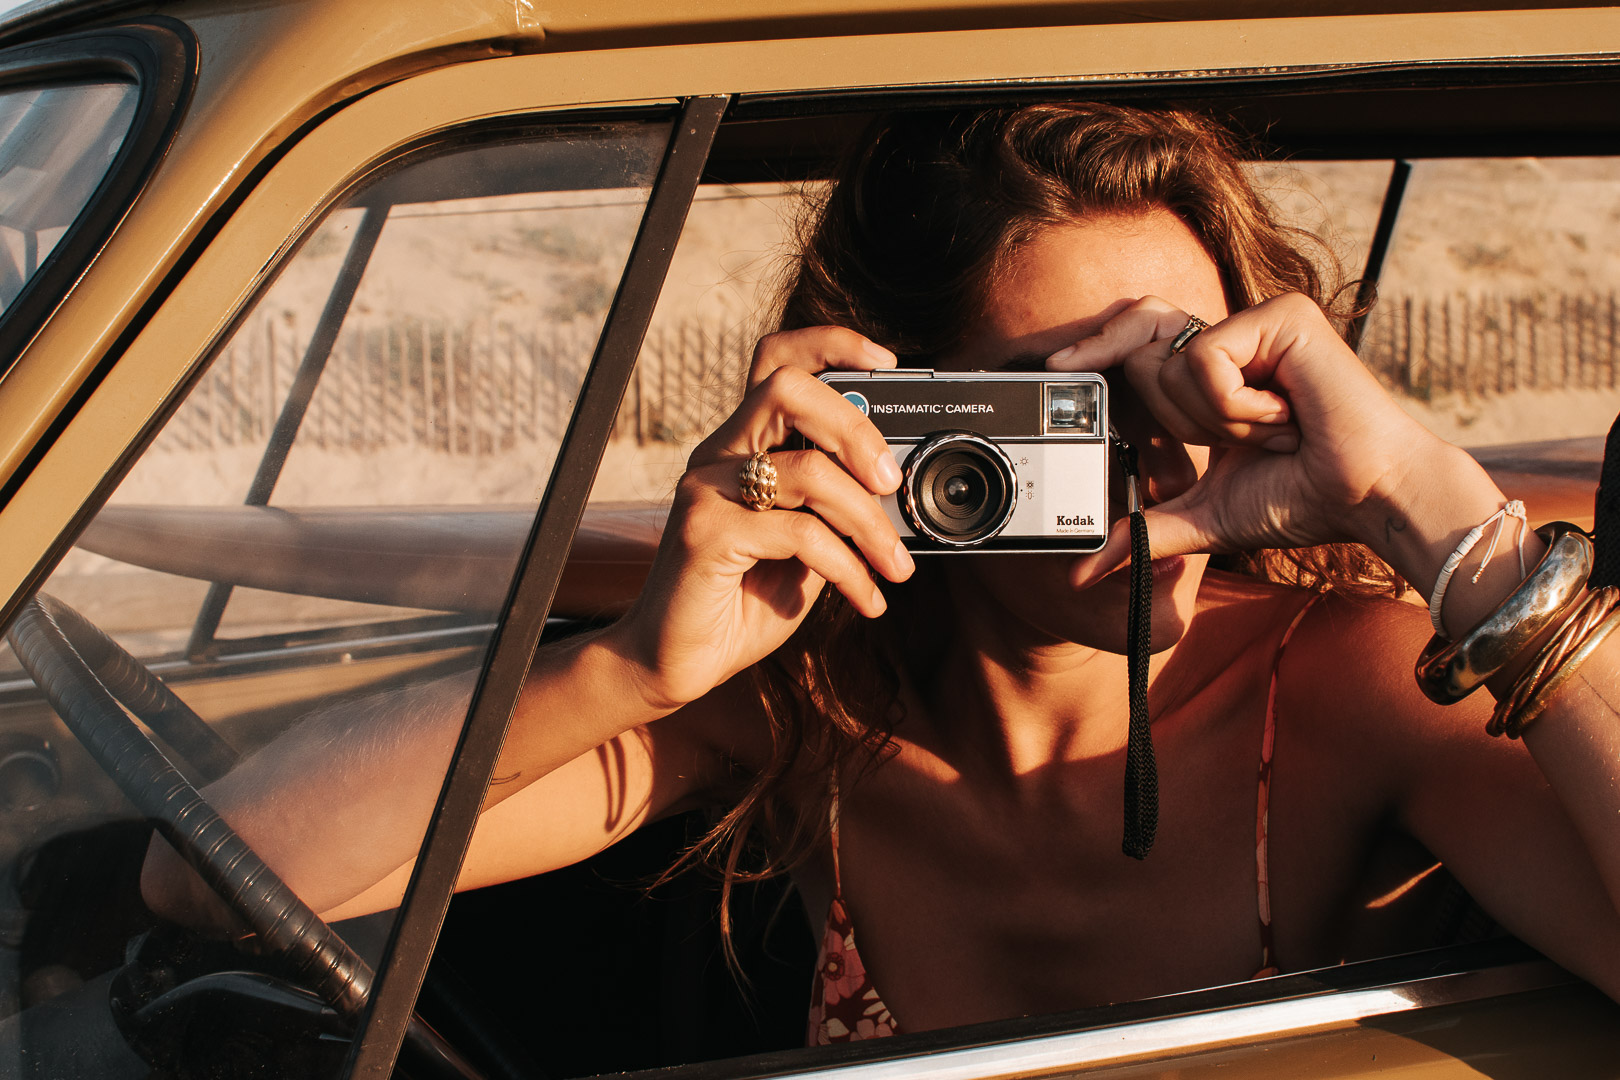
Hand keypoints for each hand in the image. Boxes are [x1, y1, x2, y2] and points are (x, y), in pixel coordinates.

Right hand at [606, 327, 915, 711]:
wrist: (677, 662)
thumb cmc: (741, 601)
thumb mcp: (804, 546)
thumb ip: (834, 508)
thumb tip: (896, 486)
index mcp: (742, 444)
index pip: (776, 360)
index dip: (832, 345)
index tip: (887, 363)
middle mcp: (718, 454)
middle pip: (787, 388)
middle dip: (855, 427)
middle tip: (890, 481)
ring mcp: (705, 491)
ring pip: (806, 470)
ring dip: (869, 522)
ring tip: (895, 566)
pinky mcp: (703, 535)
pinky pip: (798, 534)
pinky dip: (849, 569)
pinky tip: (866, 599)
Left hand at [1050, 293, 1479, 585]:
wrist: (1367, 499)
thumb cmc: (1302, 501)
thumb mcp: (1203, 517)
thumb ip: (1143, 533)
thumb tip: (1083, 572)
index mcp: (1211, 374)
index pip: (1132, 341)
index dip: (1092, 349)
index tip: (1053, 370)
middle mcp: (1231, 337)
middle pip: (1137, 334)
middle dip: (1170, 409)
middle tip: (1232, 439)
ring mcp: (1256, 321)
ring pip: (1169, 357)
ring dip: (1210, 418)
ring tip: (1270, 433)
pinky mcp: (1281, 316)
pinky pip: (1206, 359)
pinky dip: (1235, 408)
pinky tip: (1285, 418)